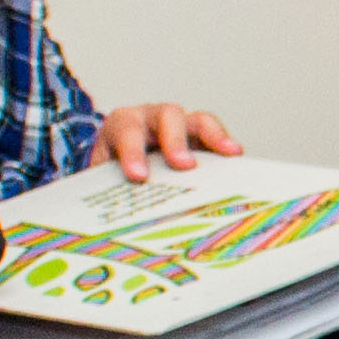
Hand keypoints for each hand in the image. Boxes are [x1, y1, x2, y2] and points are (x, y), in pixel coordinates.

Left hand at [91, 102, 238, 180]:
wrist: (115, 166)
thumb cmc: (110, 172)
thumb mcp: (101, 178)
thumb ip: (107, 189)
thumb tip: (110, 223)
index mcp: (122, 125)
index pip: (127, 131)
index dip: (133, 152)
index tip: (139, 177)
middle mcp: (153, 119)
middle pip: (168, 116)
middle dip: (176, 139)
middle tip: (184, 165)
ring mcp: (180, 127)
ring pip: (198, 121)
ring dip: (213, 136)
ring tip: (229, 154)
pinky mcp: (200, 140)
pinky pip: (216, 137)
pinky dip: (226, 146)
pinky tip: (238, 159)